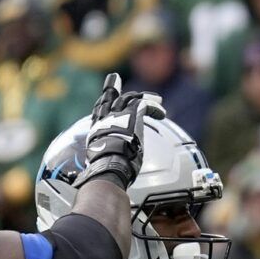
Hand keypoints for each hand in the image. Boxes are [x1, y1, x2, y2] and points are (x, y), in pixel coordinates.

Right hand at [79, 72, 163, 189]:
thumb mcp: (106, 164)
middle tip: (114, 79)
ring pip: (129, 99)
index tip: (101, 96)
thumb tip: (103, 178)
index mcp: (97, 132)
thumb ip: (108, 162)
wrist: (110, 164)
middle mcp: (105, 121)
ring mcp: (118, 115)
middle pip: (109, 100)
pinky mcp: (132, 114)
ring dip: (143, 97)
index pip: (97, 114)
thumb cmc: (107, 171)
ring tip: (156, 99)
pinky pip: (144, 105)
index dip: (100, 104)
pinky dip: (154, 107)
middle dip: (111, 90)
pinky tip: (162, 113)